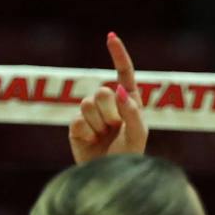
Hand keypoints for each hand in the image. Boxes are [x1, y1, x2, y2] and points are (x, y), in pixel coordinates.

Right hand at [68, 32, 148, 163]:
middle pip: (102, 91)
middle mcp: (110, 105)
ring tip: (104, 137)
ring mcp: (91, 114)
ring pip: (88, 104)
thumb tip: (119, 90)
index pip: (123, 74)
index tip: (111, 37)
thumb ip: (132, 112)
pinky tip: (92, 142)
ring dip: (98, 123)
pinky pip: (77, 120)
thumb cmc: (129, 157)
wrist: (111, 178)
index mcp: (129, 102)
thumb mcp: (138, 135)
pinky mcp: (76, 126)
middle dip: (110, 111)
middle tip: (115, 129)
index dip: (118, 55)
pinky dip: (86, 133)